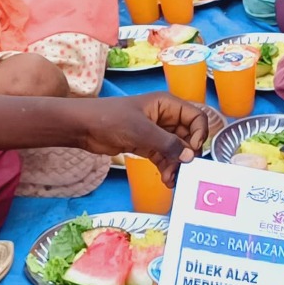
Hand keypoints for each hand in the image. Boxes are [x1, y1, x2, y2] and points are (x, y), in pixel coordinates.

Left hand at [82, 93, 207, 185]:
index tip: (192, 151)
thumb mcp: (142, 131)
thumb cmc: (112, 119)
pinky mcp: (147, 145)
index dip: (199, 134)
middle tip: (183, 171)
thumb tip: (190, 156)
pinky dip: (167, 167)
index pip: (196, 117)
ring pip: (177, 149)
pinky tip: (166, 179)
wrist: (84, 127)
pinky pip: (164, 157)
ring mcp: (156, 132)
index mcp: (167, 104)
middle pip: (189, 136)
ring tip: (172, 180)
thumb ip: (168, 144)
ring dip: (177, 165)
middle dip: (187, 154)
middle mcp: (166, 117)